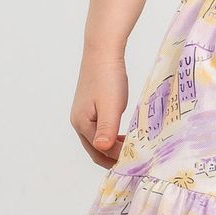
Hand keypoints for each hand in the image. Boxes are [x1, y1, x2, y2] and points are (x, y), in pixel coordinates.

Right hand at [70, 50, 128, 169]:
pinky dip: (111, 136)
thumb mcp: (110, 106)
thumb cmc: (107, 78)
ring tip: (132, 151)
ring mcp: (83, 114)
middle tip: (133, 163)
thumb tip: (102, 149)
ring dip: (112, 148)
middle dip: (112, 158)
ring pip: (97, 140)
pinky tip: (124, 135)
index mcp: (82, 124)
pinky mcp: (90, 107)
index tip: (136, 161)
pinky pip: (99, 129)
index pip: (100, 151)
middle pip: (95, 150)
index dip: (117, 158)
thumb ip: (107, 129)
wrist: (102, 51)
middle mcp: (79, 122)